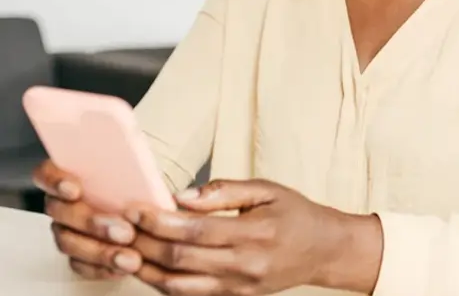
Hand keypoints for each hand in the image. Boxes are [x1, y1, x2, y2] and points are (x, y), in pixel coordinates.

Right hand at [32, 159, 141, 279]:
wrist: (150, 204)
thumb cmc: (140, 179)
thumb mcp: (138, 163)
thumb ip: (132, 158)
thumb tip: (142, 152)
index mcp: (70, 173)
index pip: (46, 173)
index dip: (54, 181)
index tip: (75, 189)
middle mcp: (62, 203)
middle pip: (61, 212)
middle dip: (92, 222)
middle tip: (124, 231)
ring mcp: (66, 230)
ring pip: (69, 242)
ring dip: (100, 251)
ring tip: (130, 257)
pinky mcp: (77, 254)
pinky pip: (80, 265)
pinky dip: (101, 268)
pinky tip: (122, 267)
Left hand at [125, 178, 382, 295]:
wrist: (323, 250)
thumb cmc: (295, 213)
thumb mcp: (267, 190)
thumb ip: (225, 191)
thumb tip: (183, 196)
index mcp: (254, 234)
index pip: (195, 231)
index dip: (160, 221)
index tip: (135, 207)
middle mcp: (243, 266)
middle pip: (180, 261)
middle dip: (144, 243)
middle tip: (118, 227)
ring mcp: (237, 288)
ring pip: (177, 285)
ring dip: (145, 268)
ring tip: (122, 249)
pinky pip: (189, 295)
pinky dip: (162, 282)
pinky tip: (147, 266)